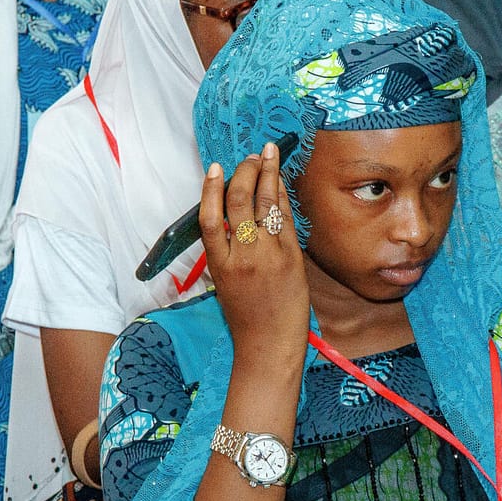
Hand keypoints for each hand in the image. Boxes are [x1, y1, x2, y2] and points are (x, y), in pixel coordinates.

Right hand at [202, 142, 308, 366]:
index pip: (209, 218)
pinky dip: (283, 197)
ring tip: (269, 154)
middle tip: (250, 157)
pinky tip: (281, 182)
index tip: (215, 168)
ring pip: (266, 204)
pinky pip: (287, 219)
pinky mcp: (292, 258)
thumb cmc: (246, 318)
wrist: (270, 345)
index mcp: (219, 265)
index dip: (210, 189)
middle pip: (239, 202)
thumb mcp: (223, 284)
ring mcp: (269, 255)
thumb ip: (225, 251)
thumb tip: (231, 217)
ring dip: (267, 174)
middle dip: (245, 172)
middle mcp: (242, 256)